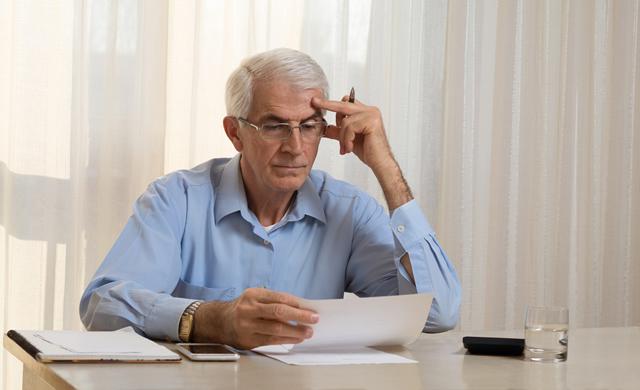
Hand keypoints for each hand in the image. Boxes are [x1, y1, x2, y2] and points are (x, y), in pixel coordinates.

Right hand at [191, 288, 317, 349]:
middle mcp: (248, 309)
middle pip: (278, 312)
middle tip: (313, 319)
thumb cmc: (244, 308)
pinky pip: (271, 340)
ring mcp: (247, 326)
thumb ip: (275, 300)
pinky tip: (296, 339)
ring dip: (295, 331)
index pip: (279, 297)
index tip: (310, 308)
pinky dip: (286, 340)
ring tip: (308, 332)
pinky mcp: (248, 340)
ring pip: (276, 329)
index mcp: (253, 295)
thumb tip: (300, 307)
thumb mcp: (256, 297)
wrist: (220, 321)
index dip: (296, 304)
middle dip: (299, 316)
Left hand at [312, 96, 394, 173]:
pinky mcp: (371, 122)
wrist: (380, 163)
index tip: (318, 102)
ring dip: (342, 137)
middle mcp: (370, 110)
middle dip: (328, 104)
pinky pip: (350, 127)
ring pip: (345, 121)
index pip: (347, 103)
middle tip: (315, 102)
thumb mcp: (349, 139)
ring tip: (345, 148)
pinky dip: (347, 140)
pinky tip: (349, 148)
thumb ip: (338, 132)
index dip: (333, 104)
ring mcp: (372, 115)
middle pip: (344, 105)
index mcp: (366, 112)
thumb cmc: (369, 151)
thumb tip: (325, 128)